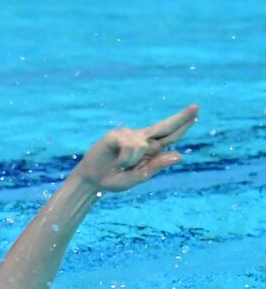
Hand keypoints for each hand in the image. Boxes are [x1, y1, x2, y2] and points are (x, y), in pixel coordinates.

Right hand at [72, 104, 197, 191]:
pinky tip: (116, 162)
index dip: (183, 123)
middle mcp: (143, 138)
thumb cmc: (116, 179)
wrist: (93, 181)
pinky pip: (129, 146)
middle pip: (165, 126)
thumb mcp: (140, 177)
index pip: (171, 135)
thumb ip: (158, 166)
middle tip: (196, 107)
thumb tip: (180, 155)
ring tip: (121, 166)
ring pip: (142, 145)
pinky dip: (124, 159)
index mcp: (152, 149)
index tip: (195, 110)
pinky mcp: (115, 135)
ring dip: (132, 161)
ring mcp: (129, 135)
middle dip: (180, 118)